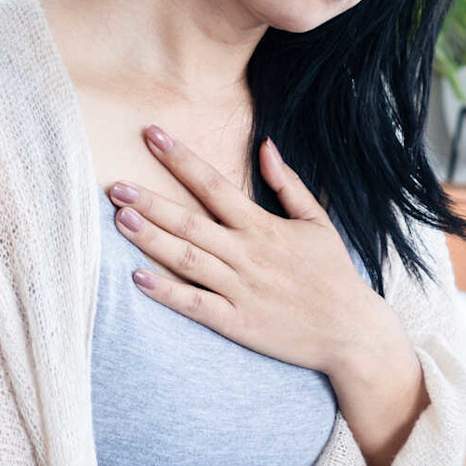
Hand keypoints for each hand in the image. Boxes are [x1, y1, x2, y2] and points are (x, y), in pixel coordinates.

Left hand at [105, 123, 386, 374]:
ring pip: (187, 259)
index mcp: (264, 227)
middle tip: (114, 185)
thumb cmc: (334, 275)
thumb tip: (265, 145)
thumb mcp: (318, 222)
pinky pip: (195, 305)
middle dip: (151, 201)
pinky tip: (138, 278)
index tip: (151, 134)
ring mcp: (240, 289)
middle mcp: (247, 255)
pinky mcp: (236, 322)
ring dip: (151, 238)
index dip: (180, 158)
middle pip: (190, 222)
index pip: (214, 185)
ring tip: (120, 218)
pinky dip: (166, 292)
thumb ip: (290, 184)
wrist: (351, 332)